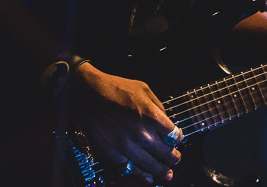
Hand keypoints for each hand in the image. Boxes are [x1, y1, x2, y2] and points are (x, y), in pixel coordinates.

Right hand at [68, 63, 180, 183]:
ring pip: (150, 166)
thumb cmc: (114, 88)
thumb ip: (157, 105)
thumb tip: (165, 119)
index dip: (178, 139)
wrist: (88, 94)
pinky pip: (130, 170)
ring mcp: (126, 146)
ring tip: (167, 174)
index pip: (174, 135)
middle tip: (176, 159)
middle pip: (166, 154)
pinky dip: (141, 175)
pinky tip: (147, 177)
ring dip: (161, 171)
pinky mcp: (112, 154)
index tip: (177, 140)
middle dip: (174, 158)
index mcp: (151, 116)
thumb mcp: (143, 88)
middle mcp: (141, 134)